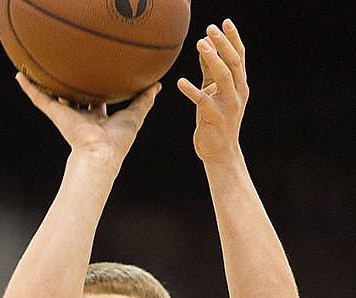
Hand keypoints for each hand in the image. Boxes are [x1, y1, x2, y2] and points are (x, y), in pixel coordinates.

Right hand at [16, 73, 160, 168]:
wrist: (101, 154)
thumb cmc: (119, 141)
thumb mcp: (135, 115)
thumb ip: (144, 100)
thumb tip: (157, 85)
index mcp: (98, 118)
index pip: (96, 100)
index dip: (97, 87)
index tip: (96, 74)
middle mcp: (82, 115)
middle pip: (75, 96)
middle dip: (72, 84)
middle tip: (69, 65)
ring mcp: (67, 114)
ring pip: (54, 95)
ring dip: (45, 83)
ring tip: (37, 66)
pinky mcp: (56, 114)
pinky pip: (39, 98)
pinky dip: (29, 88)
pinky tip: (20, 76)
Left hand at [177, 19, 248, 164]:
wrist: (220, 152)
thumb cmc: (215, 120)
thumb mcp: (215, 93)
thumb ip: (211, 71)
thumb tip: (205, 46)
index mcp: (240, 85)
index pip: (240, 57)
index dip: (233, 38)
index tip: (225, 22)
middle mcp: (238, 93)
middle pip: (233, 62)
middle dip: (223, 44)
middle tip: (210, 29)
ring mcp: (228, 105)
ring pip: (223, 76)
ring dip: (212, 58)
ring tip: (199, 43)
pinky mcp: (214, 118)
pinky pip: (203, 101)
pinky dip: (191, 90)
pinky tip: (180, 82)